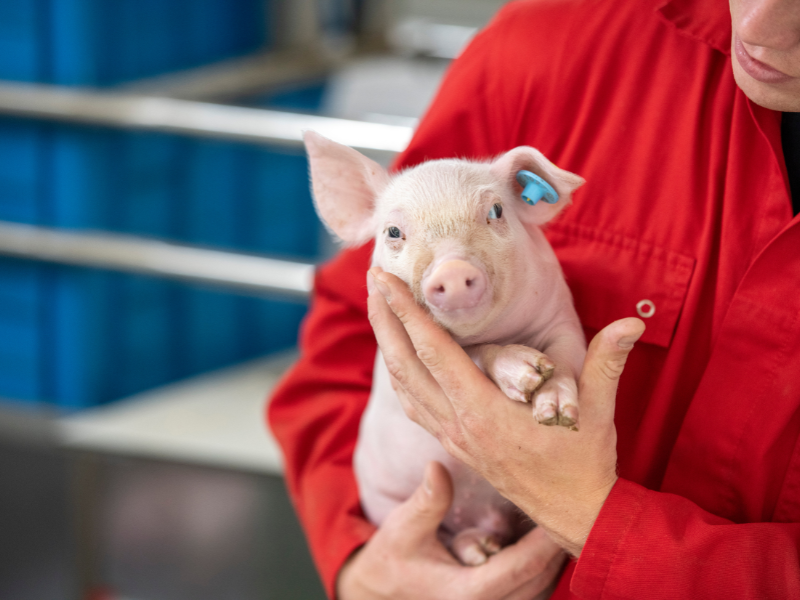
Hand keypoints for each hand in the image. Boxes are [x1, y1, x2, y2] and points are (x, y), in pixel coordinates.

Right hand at [337, 461, 565, 599]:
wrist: (381, 592)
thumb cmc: (394, 559)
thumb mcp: (404, 527)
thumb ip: (428, 501)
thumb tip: (438, 466)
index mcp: (466, 594)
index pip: (522, 567)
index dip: (546, 541)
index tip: (560, 510)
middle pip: (540, 580)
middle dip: (556, 546)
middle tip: (569, 507)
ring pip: (540, 591)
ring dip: (553, 560)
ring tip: (559, 522)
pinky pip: (530, 594)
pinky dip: (541, 570)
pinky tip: (542, 543)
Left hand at [366, 267, 643, 555]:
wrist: (574, 514)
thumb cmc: (584, 463)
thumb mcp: (598, 411)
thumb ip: (608, 362)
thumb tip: (631, 322)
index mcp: (485, 411)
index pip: (434, 352)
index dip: (406, 312)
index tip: (384, 280)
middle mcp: (460, 424)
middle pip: (406, 365)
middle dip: (385, 319)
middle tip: (372, 281)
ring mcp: (454, 437)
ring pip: (405, 386)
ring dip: (388, 345)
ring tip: (379, 310)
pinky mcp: (456, 445)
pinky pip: (416, 406)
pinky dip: (401, 377)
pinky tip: (398, 360)